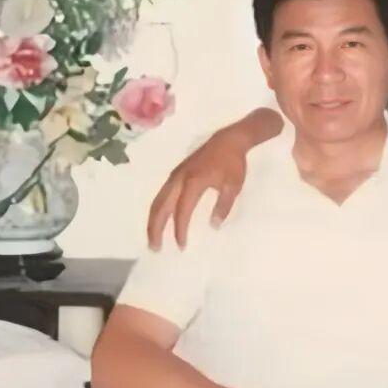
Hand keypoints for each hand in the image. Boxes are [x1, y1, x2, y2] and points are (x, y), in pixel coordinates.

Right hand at [147, 131, 247, 249]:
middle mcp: (179, 179)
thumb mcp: (233, 186)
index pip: (182, 211)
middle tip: (155, 248)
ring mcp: (175, 175)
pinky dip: (158, 209)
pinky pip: (161, 194)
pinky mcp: (176, 173)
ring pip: (158, 201)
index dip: (179, 230)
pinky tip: (160, 219)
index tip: (181, 246)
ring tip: (153, 239)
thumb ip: (223, 207)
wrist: (229, 139)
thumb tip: (213, 226)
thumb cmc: (233, 163)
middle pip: (161, 207)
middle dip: (156, 229)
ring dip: (153, 220)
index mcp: (193, 182)